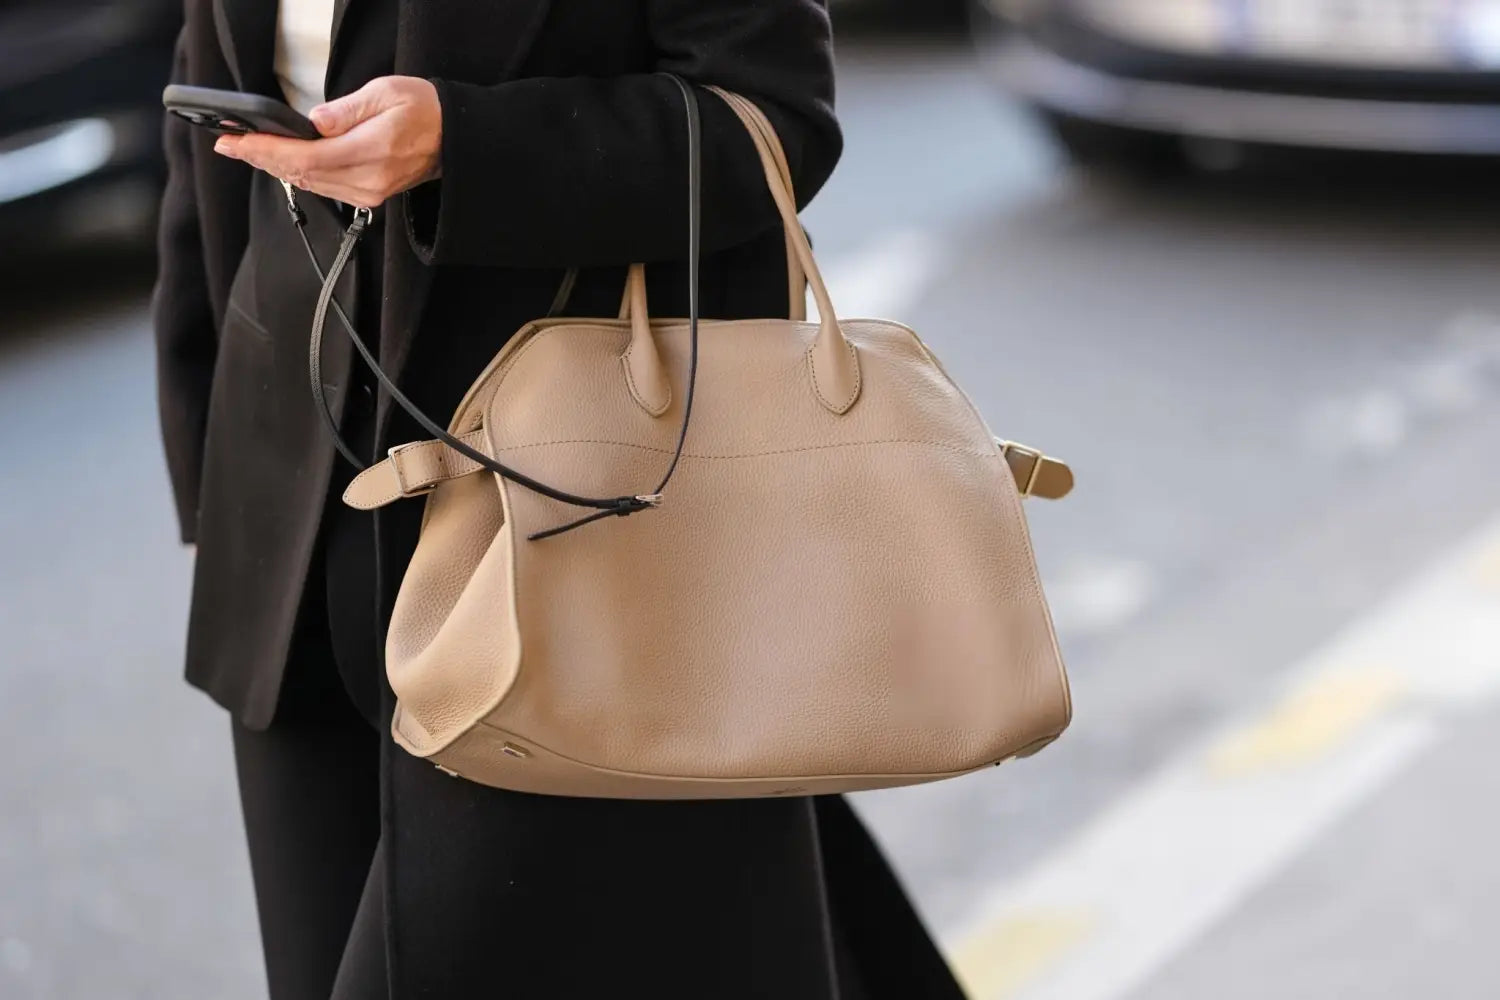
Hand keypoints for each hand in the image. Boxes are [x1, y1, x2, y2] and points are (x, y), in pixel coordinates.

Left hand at [214, 76, 441, 208]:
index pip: (306, 157)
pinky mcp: (371, 196)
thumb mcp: (386, 93)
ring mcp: (370, 192)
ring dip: (277, 169)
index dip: (267, 151)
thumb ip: (348, 109)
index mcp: (372, 150)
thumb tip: (315, 121)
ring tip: (250, 152)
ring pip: (311, 184)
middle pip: (303, 174)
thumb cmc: (425, 111)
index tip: (237, 142)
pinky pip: (326, 189)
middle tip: (230, 146)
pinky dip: (301, 176)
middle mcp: (369, 179)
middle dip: (262, 160)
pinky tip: (284, 164)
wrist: (455, 139)